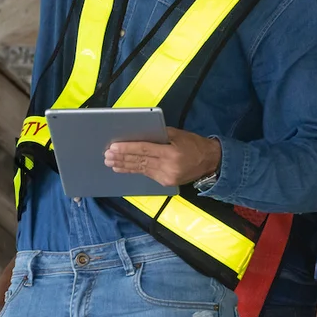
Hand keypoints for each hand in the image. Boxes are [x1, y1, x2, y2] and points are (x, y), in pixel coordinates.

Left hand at [104, 128, 220, 187]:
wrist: (210, 162)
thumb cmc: (194, 144)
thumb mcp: (178, 134)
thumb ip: (159, 135)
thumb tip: (138, 134)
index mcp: (171, 153)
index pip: (144, 150)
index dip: (127, 149)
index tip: (113, 147)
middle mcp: (168, 167)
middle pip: (140, 161)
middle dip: (122, 158)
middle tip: (107, 155)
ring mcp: (167, 177)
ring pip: (141, 169)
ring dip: (124, 165)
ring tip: (110, 162)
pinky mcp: (166, 182)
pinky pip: (147, 174)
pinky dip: (134, 170)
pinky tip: (122, 168)